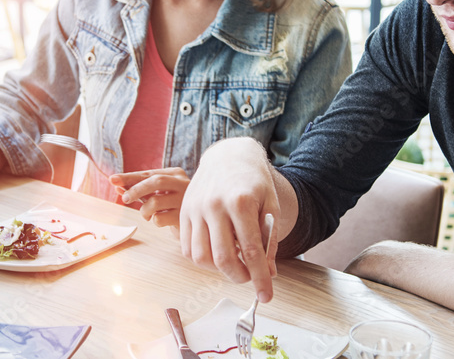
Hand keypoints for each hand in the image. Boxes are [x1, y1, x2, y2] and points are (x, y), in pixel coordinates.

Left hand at [110, 167, 189, 227]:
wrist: (194, 224)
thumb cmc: (170, 206)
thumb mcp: (155, 194)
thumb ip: (138, 189)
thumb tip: (117, 185)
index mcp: (175, 174)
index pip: (149, 173)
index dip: (129, 177)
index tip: (112, 179)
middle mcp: (183, 183)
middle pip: (155, 181)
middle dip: (136, 190)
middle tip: (125, 199)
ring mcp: (185, 200)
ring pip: (155, 202)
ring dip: (144, 211)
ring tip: (148, 215)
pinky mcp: (184, 217)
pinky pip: (159, 219)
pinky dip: (154, 221)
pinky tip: (162, 221)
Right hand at [179, 137, 292, 302]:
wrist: (228, 157)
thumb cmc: (254, 183)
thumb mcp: (270, 206)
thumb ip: (269, 240)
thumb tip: (268, 273)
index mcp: (241, 202)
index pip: (251, 250)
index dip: (259, 278)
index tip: (266, 296)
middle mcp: (214, 205)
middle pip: (223, 258)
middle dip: (239, 277)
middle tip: (250, 277)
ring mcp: (195, 209)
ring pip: (201, 257)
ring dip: (218, 270)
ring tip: (233, 262)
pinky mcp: (183, 213)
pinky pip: (187, 248)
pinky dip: (202, 259)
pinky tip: (217, 252)